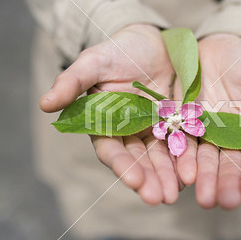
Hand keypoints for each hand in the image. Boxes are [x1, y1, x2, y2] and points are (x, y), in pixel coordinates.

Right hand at [40, 24, 184, 204]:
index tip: (134, 180)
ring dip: (168, 176)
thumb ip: (72, 81)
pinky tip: (195, 173)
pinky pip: (183, 143)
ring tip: (177, 193)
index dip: (122, 165)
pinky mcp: (178, 124)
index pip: (111, 149)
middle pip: (139, 160)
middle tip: (160, 198)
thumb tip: (45, 104)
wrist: (152, 41)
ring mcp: (155, 130)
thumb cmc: (118, 50)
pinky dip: (188, 158)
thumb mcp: (95, 62)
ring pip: (161, 157)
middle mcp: (130, 133)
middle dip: (149, 179)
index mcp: (106, 123)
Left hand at [194, 34, 240, 209]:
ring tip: (201, 196)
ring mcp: (205, 132)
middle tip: (224, 202)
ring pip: (205, 159)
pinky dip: (181, 157)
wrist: (219, 44)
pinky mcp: (183, 122)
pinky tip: (180, 173)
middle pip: (229, 165)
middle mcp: (230, 138)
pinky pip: (181, 142)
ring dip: (203, 178)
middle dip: (226, 184)